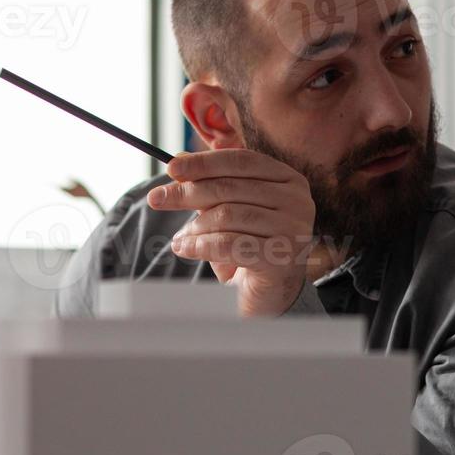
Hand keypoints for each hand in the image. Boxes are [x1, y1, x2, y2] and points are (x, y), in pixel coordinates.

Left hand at [148, 148, 315, 317]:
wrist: (271, 294)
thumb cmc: (250, 246)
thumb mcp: (232, 210)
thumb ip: (212, 186)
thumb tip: (179, 162)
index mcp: (289, 180)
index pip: (241, 161)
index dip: (203, 162)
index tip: (171, 168)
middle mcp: (298, 201)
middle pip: (231, 187)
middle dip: (188, 193)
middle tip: (157, 199)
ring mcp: (293, 230)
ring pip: (228, 216)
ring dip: (195, 227)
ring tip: (181, 239)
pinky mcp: (281, 259)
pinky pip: (229, 245)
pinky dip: (200, 245)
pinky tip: (185, 249)